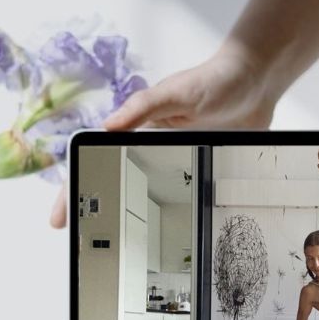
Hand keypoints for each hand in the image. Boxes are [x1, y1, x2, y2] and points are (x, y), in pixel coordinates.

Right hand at [38, 46, 277, 229]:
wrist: (256, 81)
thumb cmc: (214, 80)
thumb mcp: (176, 93)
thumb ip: (143, 106)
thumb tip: (107, 126)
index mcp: (137, 124)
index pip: (94, 157)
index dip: (75, 186)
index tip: (62, 215)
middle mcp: (150, 141)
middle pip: (111, 177)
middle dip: (92, 207)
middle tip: (80, 236)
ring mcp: (174, 154)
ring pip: (139, 187)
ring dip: (122, 210)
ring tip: (110, 239)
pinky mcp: (198, 161)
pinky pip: (176, 189)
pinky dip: (159, 207)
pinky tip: (159, 225)